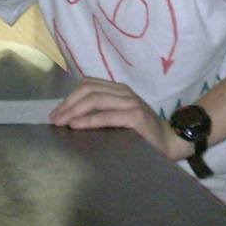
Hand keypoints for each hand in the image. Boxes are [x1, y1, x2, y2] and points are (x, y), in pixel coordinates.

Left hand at [49, 78, 189, 159]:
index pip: (88, 85)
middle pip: (88, 90)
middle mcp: (124, 92)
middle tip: (55, 119)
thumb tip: (72, 117)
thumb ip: (103, 111)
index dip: (69, 97)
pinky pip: (106, 116)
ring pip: (95, 100)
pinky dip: (89, 120)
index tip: (56, 111)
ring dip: (74, 111)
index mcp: (119, 89)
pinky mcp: (135, 117)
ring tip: (62, 122)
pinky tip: (77, 125)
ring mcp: (131, 103)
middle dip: (68, 104)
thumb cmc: (142, 132)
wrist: (170, 141)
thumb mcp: (120, 116)